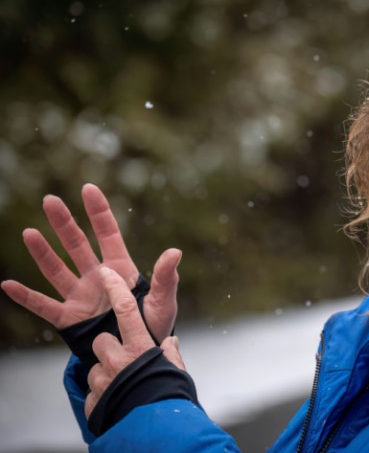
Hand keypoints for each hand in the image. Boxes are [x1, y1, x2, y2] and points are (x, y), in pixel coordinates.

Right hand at [1, 183, 179, 341]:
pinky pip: (43, 306)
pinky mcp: (69, 318)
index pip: (108, 234)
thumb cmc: (154, 326)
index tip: (88, 188)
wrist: (137, 357)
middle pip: (77, 245)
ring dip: (42, 252)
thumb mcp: (164, 302)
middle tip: (50, 200)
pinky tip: (7, 285)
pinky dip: (25, 297)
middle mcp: (97, 277)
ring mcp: (81, 296)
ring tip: (29, 233)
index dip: (98, 212)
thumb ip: (167, 278)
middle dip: (64, 223)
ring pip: (57, 270)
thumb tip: (175, 252)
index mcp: (121, 269)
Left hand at [85, 267, 185, 417]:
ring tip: (121, 385)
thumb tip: (170, 342)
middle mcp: (118, 360)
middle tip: (121, 359)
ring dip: (105, 373)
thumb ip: (170, 353)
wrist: (155, 430)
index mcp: (141, 349)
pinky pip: (93, 390)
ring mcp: (103, 380)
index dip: (116, 289)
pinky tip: (115, 400)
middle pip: (101, 341)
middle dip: (108, 347)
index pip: (126, 311)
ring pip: (95, 367)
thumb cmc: (169, 397)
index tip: (106, 272)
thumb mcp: (175, 370)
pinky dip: (101, 394)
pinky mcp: (93, 399)